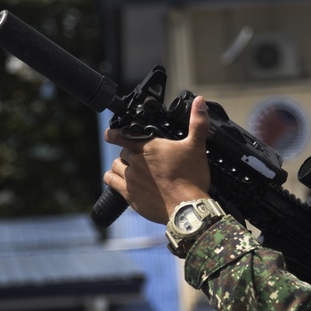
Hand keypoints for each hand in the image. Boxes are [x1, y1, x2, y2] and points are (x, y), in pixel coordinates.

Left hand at [102, 95, 211, 223]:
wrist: (187, 208)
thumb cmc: (192, 178)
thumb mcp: (197, 147)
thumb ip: (197, 123)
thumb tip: (199, 101)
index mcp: (148, 147)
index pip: (120, 135)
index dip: (114, 133)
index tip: (111, 134)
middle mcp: (136, 161)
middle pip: (123, 152)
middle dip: (129, 153)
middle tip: (140, 158)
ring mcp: (131, 179)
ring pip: (115, 166)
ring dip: (120, 166)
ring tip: (129, 169)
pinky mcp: (130, 195)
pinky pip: (111, 183)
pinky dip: (112, 179)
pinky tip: (118, 180)